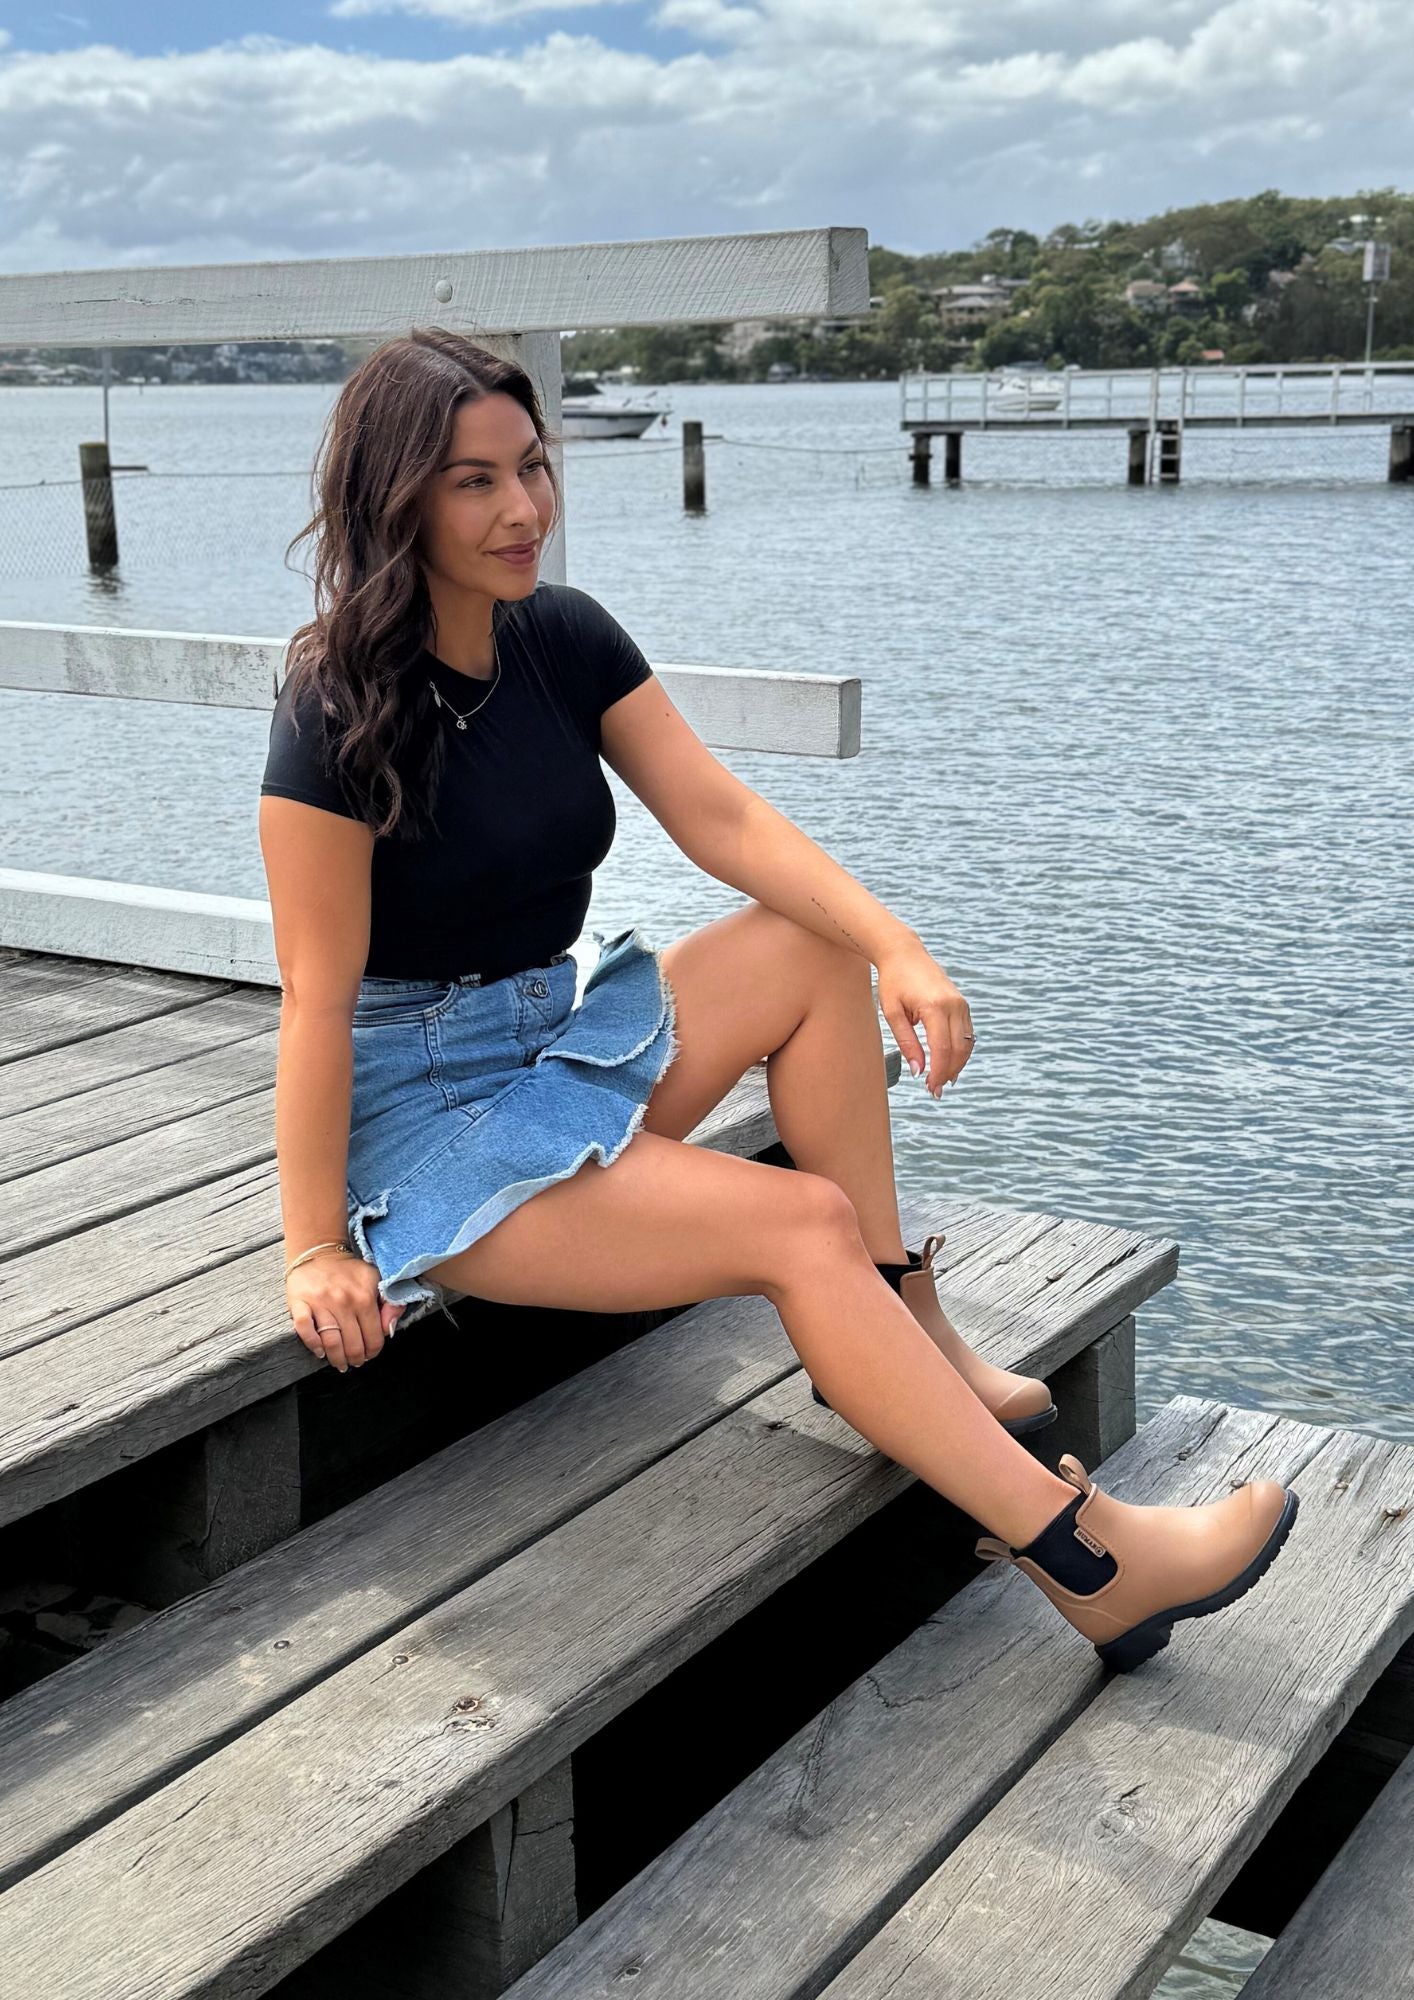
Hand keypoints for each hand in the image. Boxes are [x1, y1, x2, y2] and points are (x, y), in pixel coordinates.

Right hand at [285, 1249, 404, 1371]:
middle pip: (353, 1344)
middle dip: (356, 1359)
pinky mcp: (299, 1303)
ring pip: (331, 1342)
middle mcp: (343, 1301)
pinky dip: (312, 1344)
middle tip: (355, 1362)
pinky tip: (320, 1351)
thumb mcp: (376, 1280)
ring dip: (337, 1359)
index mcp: (364, 1297)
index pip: (374, 1337)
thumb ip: (390, 1303)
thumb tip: (389, 1329)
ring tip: (340, 1363)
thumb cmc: (348, 1271)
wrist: (318, 1252)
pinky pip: (304, 1329)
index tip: (370, 1354)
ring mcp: (320, 1303)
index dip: (373, 1351)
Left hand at [874, 939, 975, 1097]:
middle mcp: (954, 1004)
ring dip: (957, 1064)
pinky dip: (960, 1050)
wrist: (904, 953)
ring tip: (942, 1081)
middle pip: (958, 1049)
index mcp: (935, 1006)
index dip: (938, 1072)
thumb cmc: (893, 982)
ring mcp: (961, 1003)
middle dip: (948, 1072)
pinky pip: (967, 1032)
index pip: (942, 1048)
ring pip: (966, 1043)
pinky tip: (949, 1062)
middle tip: (934, 1090)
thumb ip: (906, 1042)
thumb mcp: (892, 1013)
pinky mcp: (962, 1003)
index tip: (930, 1087)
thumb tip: (918, 1071)